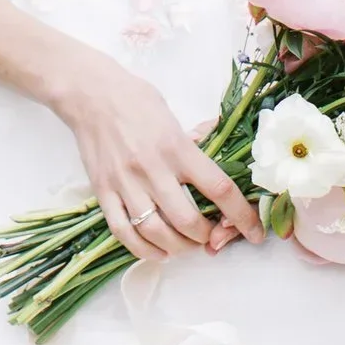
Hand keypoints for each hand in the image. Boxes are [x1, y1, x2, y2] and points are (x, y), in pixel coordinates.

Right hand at [48, 49, 263, 261]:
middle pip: (188, 220)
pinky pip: (124, 232)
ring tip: (185, 245)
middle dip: (206, 236)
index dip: (242, 216)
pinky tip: (157, 251)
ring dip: (178, 247)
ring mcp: (125, 182)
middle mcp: (152, 167)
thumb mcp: (173, 115)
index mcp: (176, 146)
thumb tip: (220, 162)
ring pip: (157, 232)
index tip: (254, 233)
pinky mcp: (103, 192)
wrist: (89, 94)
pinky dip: (144, 250)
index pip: (218, 188)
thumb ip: (196, 143)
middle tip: (211, 235)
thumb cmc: (135, 99)